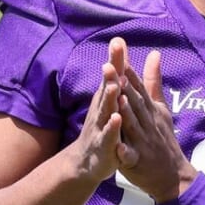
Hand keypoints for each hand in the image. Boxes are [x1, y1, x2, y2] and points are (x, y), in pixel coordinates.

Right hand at [67, 38, 132, 183]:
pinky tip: (116, 119)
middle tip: (112, 61)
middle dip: (109, 76)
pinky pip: (108, 137)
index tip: (118, 42)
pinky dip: (111, 129)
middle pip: (106, 90)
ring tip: (113, 86)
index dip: (115, 61)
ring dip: (108, 99)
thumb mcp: (109, 101)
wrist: (86, 162)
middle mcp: (101, 110)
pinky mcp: (103, 146)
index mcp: (106, 100)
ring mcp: (100, 128)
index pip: (112, 77)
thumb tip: (118, 50)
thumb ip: (115, 77)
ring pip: (105, 112)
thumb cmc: (102, 126)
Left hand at [116, 45, 195, 201]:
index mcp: (150, 110)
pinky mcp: (138, 161)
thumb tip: (154, 54)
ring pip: (133, 126)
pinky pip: (131, 156)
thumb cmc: (163, 138)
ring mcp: (143, 142)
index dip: (130, 74)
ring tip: (116, 99)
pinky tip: (118, 146)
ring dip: (125, 113)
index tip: (121, 57)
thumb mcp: (160, 108)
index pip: (139, 89)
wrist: (173, 174)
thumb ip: (153, 82)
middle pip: (135, 103)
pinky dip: (125, 151)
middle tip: (113, 69)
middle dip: (124, 86)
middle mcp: (147, 123)